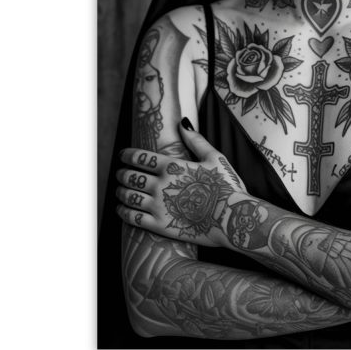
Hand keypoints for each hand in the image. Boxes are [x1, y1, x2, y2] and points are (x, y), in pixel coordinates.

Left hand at [115, 125, 247, 246]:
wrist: (231, 218)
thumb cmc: (226, 187)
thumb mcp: (215, 158)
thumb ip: (196, 141)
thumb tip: (183, 124)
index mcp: (172, 167)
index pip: (141, 157)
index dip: (128, 155)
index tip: (123, 155)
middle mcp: (161, 185)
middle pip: (131, 177)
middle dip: (122, 174)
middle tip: (119, 174)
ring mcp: (159, 206)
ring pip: (129, 197)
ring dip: (120, 192)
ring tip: (119, 191)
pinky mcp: (160, 225)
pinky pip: (133, 218)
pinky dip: (123, 212)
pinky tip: (122, 209)